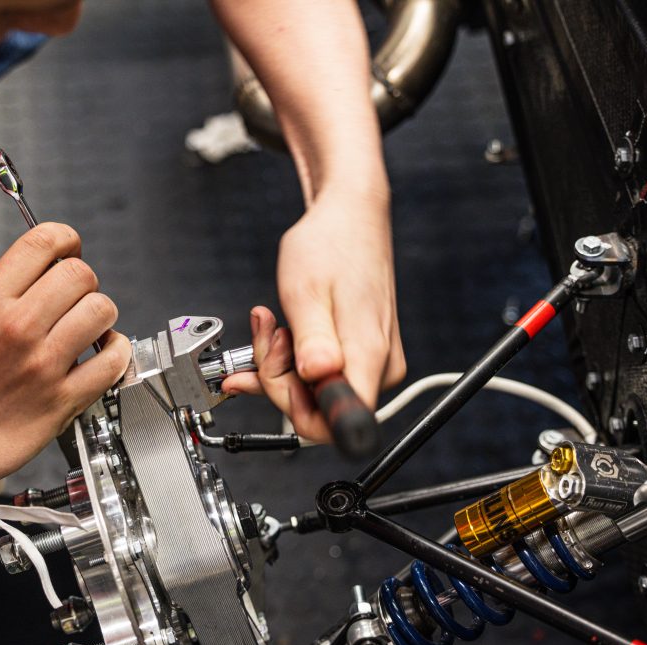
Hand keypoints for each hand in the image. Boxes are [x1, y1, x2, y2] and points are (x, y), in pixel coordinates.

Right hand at [0, 222, 130, 486]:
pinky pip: (113, 359)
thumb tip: (52, 268)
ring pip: (102, 309)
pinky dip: (116, 352)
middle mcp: (16, 327)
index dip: (66, 239)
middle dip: (84, 282)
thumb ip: (7, 292)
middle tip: (76, 299)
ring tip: (89, 327)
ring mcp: (43, 364)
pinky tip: (103, 354)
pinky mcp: (64, 400)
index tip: (70, 249)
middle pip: (80, 273)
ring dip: (101, 316)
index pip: (42, 242)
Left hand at [222, 191, 404, 440]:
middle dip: (279, 378)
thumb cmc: (331, 245)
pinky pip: (320, 375)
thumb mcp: (306, 291)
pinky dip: (290, 361)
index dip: (295, 408)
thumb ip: (311, 341)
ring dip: (281, 366)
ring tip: (272, 325)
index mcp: (369, 356)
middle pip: (319, 410)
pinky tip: (276, 336)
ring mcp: (372, 361)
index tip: (275, 374)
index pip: (335, 425)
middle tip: (268, 336)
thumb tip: (316, 378)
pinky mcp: (362, 354)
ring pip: (315, 392)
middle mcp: (378, 367)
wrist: (349, 217)